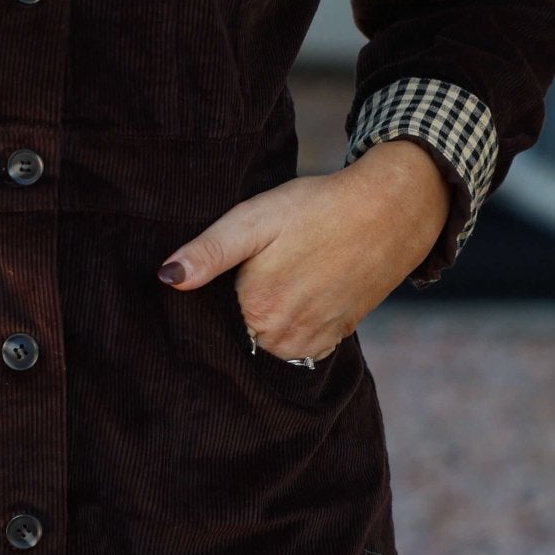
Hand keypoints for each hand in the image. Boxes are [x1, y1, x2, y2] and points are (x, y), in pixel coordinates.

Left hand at [155, 139, 451, 359]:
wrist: (389, 210)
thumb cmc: (316, 208)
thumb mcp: (254, 219)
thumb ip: (208, 252)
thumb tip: (166, 278)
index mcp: (257, 309)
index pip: (211, 323)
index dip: (208, 300)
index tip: (221, 275)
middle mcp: (283, 337)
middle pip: (239, 334)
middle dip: (236, 311)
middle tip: (254, 270)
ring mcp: (312, 340)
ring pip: (267, 343)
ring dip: (264, 321)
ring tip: (277, 279)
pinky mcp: (336, 335)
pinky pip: (299, 345)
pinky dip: (291, 327)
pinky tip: (296, 294)